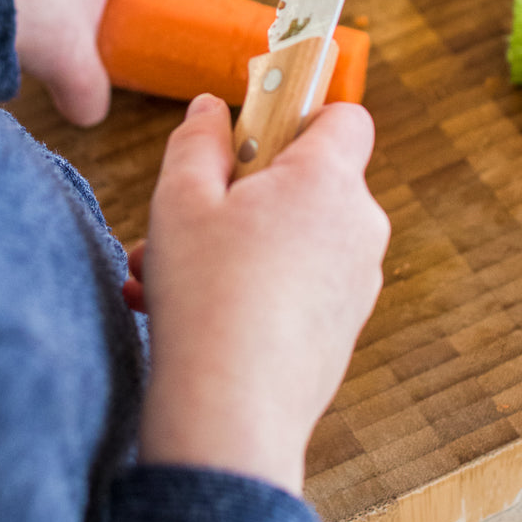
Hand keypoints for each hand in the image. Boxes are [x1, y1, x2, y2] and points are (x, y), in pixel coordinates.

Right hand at [137, 93, 390, 495]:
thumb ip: (198, 141)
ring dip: (235, 242)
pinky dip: (253, 285)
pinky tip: (191, 310)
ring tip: (161, 273)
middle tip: (184, 215)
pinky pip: (299, 283)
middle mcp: (359, 227)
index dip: (298, 115)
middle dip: (245, 190)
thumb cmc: (206, 297)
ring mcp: (358, 282)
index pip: (345, 117)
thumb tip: (212, 108)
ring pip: (294, 236)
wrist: (232, 413)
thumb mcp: (179, 199)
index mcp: (329, 181)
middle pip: (309, 180)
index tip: (248, 136)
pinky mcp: (344, 328)